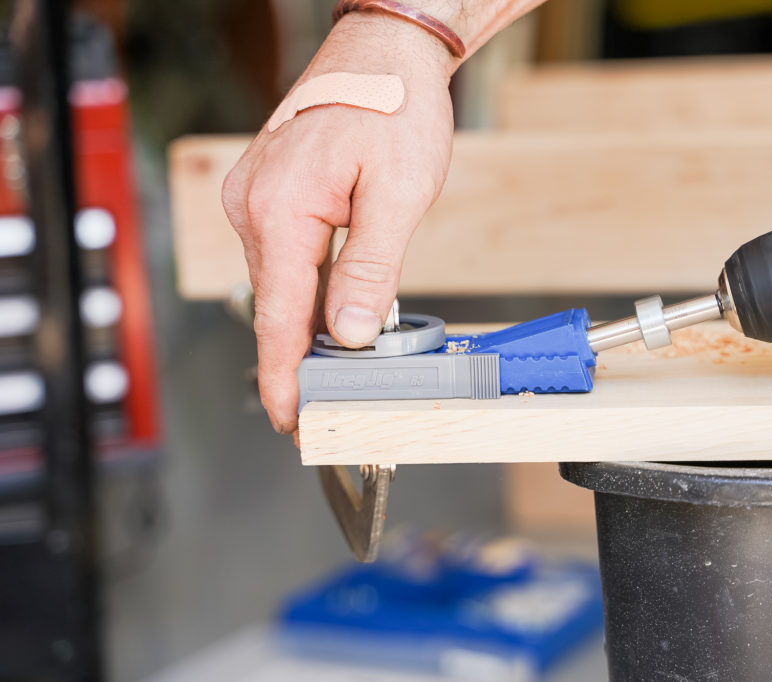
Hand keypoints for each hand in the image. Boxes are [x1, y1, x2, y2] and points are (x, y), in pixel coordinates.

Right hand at [222, 13, 457, 433]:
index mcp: (281, 207)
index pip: (279, 315)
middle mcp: (253, 204)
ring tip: (348, 346)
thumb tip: (348, 335)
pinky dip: (308, 285)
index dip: (284, 375)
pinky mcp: (266, 194)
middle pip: (280, 303)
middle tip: (338, 396)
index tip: (290, 419)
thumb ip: (369, 269)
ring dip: (312, 317)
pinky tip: (336, 297)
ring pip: (282, 281)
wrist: (384, 54)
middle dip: (305, 353)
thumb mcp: (398, 194)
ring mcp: (254, 197)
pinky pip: (284, 256)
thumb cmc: (395, 109)